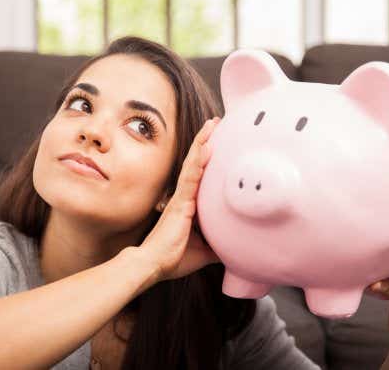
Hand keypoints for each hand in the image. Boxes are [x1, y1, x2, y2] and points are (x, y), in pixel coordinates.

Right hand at [139, 117, 221, 281]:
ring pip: (194, 164)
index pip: (199, 176)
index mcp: (188, 205)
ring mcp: (181, 198)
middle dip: (205, 142)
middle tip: (215, 123)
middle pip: (196, 164)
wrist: (153, 265)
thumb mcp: (204, 252)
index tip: (215, 141)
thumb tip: (235, 250)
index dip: (206, 157)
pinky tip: (206, 146)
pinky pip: (190, 177)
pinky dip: (198, 161)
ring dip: (203, 143)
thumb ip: (217, 246)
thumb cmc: (173, 258)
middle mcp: (183, 197)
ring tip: (212, 124)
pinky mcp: (180, 203)